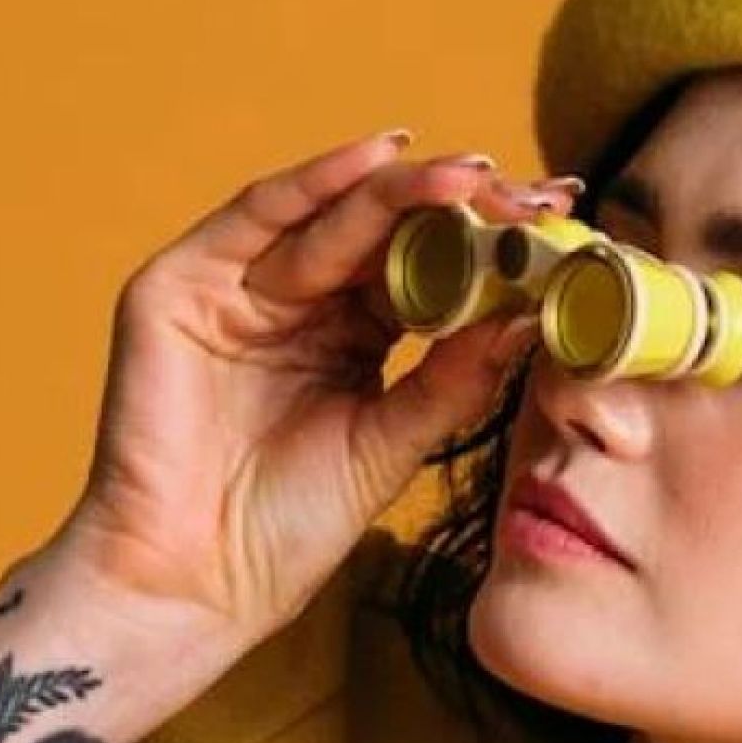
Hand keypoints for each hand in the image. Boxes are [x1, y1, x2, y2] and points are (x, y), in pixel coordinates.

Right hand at [46, 129, 576, 648]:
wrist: (196, 583)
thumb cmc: (288, 526)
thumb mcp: (394, 441)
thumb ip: (452, 377)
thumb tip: (529, 316)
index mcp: (353, 336)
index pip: (428, 268)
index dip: (490, 243)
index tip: (560, 223)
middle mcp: (297, 300)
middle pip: (386, 230)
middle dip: (460, 206)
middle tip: (531, 194)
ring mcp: (235, 288)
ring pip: (332, 216)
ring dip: (405, 188)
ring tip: (473, 175)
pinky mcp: (181, 285)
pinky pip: (256, 215)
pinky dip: (317, 182)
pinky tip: (378, 159)